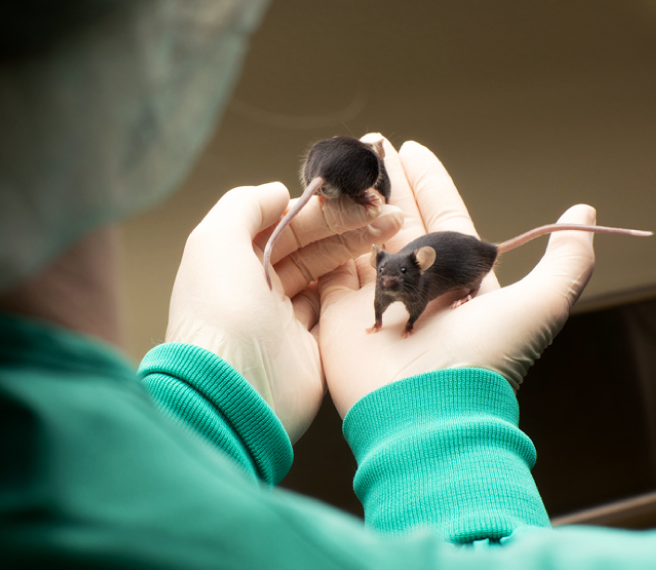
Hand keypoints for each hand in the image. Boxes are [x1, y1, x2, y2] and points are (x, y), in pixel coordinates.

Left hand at [166, 180, 402, 441]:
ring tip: (394, 232)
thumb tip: (278, 191)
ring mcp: (281, 319)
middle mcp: (255, 286)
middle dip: (347, 225)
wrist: (234, 393)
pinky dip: (356, 290)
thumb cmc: (219, 314)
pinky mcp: (307, 349)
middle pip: (307, 245)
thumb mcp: (215, 242)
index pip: (281, 222)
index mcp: (232, 259)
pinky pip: (334, 310)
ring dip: (357, 251)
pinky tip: (380, 271)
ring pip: (324, 274)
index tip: (357, 194)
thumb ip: (243, 205)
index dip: (320, 207)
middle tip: (389, 212)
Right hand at [319, 134, 596, 417]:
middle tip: (370, 145)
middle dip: (386, 183)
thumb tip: (584, 213)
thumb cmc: (486, 360)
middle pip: (398, 221)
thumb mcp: (541, 305)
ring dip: (352, 202)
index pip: (442, 217)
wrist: (428, 410)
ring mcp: (375, 298)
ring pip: (361, 237)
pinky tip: (317, 206)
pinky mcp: (338, 313)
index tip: (411, 148)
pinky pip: (328, 265)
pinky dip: (324, 237)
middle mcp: (416, 286)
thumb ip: (565, 259)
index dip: (429, 183)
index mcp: (458, 280)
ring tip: (342, 167)